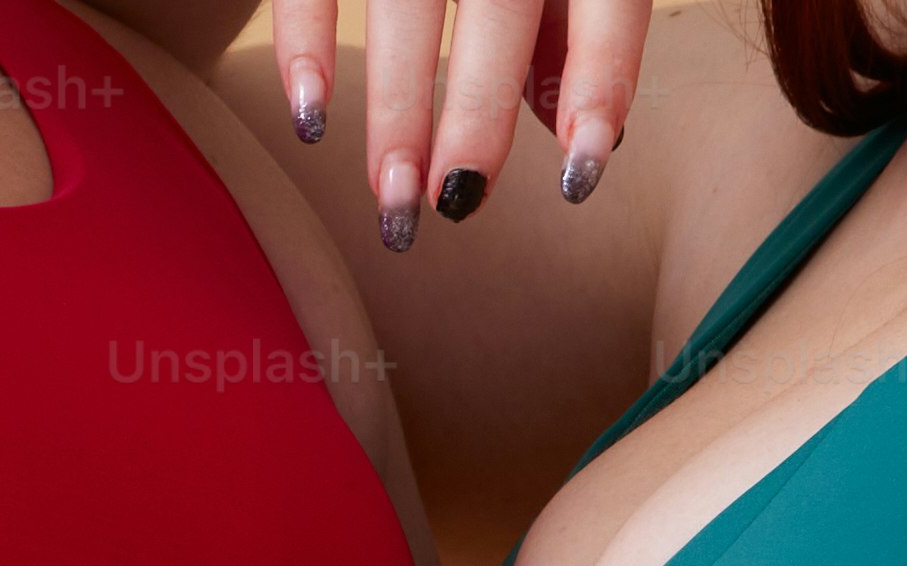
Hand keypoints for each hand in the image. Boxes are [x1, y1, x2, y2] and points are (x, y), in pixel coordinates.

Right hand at [279, 0, 656, 243]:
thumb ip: (563, 23)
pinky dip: (306, 46)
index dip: (599, 81)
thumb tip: (562, 122)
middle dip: (476, 113)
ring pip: (406, 5)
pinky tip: (312, 118)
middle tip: (455, 205)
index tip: (581, 175)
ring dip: (396, 108)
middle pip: (496, 6)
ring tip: (391, 196)